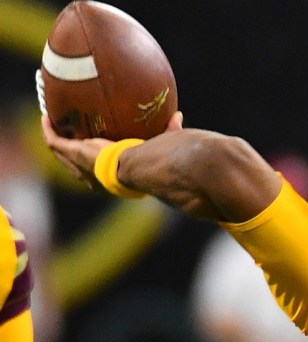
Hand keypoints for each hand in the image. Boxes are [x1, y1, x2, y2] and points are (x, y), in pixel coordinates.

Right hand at [40, 111, 183, 189]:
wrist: (134, 168)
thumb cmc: (149, 163)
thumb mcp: (159, 145)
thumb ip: (168, 131)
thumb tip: (179, 116)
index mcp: (110, 177)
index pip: (98, 172)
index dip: (93, 163)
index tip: (95, 150)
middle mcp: (91, 174)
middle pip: (75, 163)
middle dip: (69, 149)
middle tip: (67, 133)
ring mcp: (79, 164)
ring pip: (61, 152)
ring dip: (56, 136)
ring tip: (51, 121)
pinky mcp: (72, 153)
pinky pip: (54, 140)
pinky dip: (49, 129)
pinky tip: (46, 116)